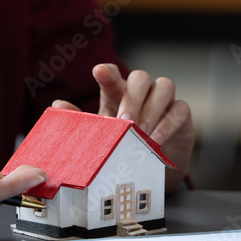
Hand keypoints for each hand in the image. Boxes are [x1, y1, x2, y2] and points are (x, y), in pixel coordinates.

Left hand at [52, 63, 193, 191]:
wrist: (151, 168)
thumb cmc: (124, 145)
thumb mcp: (101, 136)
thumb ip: (81, 121)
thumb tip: (58, 105)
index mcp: (119, 94)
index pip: (114, 76)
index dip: (108, 72)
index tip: (99, 72)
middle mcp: (143, 93)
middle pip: (141, 77)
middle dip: (133, 97)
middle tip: (125, 121)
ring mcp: (165, 102)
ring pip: (165, 86)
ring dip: (152, 108)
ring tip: (141, 132)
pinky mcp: (182, 115)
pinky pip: (181, 109)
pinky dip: (168, 123)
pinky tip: (155, 140)